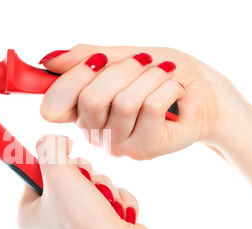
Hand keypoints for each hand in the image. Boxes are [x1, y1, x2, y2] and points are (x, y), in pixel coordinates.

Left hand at [18, 134, 150, 228]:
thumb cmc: (82, 221)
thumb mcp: (57, 172)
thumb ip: (50, 146)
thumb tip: (57, 141)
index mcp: (29, 214)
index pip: (34, 172)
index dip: (53, 161)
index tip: (67, 157)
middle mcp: (50, 223)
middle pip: (66, 176)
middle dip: (86, 176)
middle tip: (88, 186)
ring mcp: (77, 227)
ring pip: (92, 184)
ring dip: (105, 187)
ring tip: (106, 204)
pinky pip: (109, 198)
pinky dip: (118, 201)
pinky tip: (119, 215)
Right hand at [39, 45, 250, 158]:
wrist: (202, 89)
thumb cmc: (160, 71)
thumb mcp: (121, 55)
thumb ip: (85, 58)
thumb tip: (50, 60)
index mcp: (81, 110)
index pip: (53, 106)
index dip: (71, 79)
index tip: (98, 61)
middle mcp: (94, 133)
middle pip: (91, 99)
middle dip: (123, 70)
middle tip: (143, 64)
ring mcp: (118, 145)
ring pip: (124, 103)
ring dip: (150, 77)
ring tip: (163, 75)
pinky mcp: (144, 150)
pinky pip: (150, 108)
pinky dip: (167, 87)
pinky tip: (174, 90)